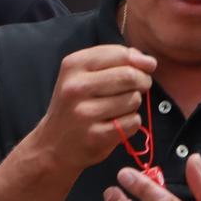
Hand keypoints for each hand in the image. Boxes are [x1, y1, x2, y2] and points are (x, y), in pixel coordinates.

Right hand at [27, 44, 156, 172]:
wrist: (51, 146)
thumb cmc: (75, 105)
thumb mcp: (84, 74)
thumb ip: (116, 60)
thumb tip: (149, 61)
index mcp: (73, 65)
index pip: (121, 54)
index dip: (139, 61)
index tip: (144, 68)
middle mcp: (75, 88)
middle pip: (130, 76)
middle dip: (142, 81)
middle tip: (138, 88)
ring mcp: (84, 113)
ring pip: (133, 99)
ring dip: (133, 104)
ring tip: (117, 109)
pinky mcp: (95, 136)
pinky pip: (133, 122)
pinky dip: (131, 123)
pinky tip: (116, 124)